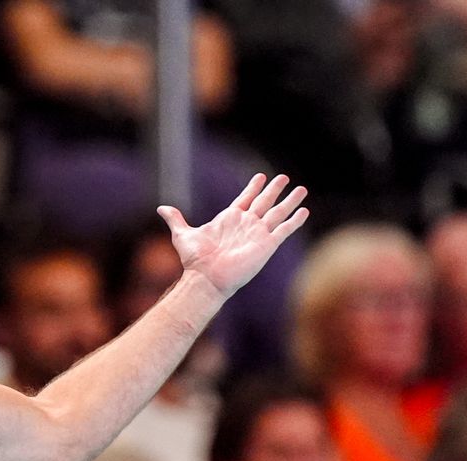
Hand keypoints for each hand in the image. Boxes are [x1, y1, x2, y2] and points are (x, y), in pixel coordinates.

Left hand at [157, 173, 307, 299]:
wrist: (206, 278)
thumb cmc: (195, 259)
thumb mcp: (182, 234)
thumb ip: (176, 219)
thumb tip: (161, 208)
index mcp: (229, 219)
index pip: (245, 198)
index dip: (253, 187)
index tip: (261, 177)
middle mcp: (246, 224)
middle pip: (264, 202)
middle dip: (274, 189)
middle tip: (283, 177)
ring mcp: (258, 234)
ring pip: (278, 212)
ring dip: (290, 201)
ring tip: (301, 189)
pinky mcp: (267, 245)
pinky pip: (284, 230)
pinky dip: (294, 221)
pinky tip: (304, 211)